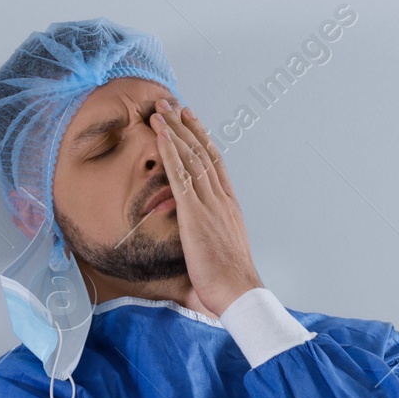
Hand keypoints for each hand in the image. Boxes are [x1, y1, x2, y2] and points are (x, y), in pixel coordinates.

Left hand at [150, 100, 262, 315]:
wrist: (239, 293)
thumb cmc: (229, 281)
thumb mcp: (220, 250)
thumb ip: (210, 236)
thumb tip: (201, 238)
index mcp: (229, 206)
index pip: (215, 163)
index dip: (202, 139)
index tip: (191, 121)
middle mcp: (221, 199)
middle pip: (202, 152)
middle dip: (185, 126)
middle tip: (171, 104)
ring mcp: (210, 204)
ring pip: (191, 158)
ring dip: (174, 131)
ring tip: (159, 111)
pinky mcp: (195, 214)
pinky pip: (181, 176)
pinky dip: (171, 153)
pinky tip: (161, 137)